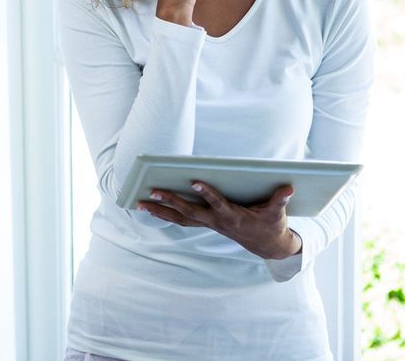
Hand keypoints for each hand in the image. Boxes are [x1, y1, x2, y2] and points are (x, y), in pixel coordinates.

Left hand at [137, 180, 302, 259]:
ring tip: (139, 204)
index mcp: (233, 216)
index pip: (217, 203)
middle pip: (190, 212)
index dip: (207, 193)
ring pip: (180, 219)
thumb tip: (288, 187)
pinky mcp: (206, 223)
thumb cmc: (271, 225)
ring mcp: (209, 224)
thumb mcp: (278, 213)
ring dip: (160, 211)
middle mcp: (216, 222)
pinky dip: (166, 214)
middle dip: (171, 202)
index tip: (194, 181)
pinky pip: (181, 220)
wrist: (268, 246)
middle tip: (152, 192)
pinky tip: (151, 208)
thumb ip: (280, 200)